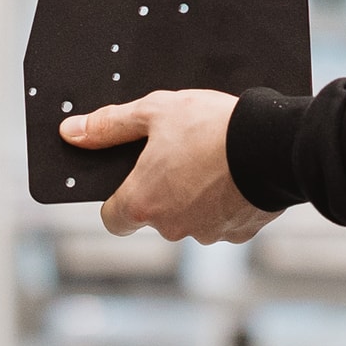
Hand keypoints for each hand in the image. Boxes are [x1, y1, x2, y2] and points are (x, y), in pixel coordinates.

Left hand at [64, 89, 272, 242]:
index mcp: (143, 202)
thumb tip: (71, 132)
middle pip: (154, 216)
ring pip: (191, 219)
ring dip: (196, 198)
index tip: (131, 181)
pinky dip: (226, 203)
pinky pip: (224, 221)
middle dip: (164, 192)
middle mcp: (171, 227)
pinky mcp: (239, 234)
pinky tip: (236, 176)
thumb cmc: (212, 127)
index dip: (117, 201)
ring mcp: (207, 233)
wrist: (274, 143)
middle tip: (181, 156)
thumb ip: (110, 125)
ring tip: (214, 161)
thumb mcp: (155, 111)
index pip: (113, 219)